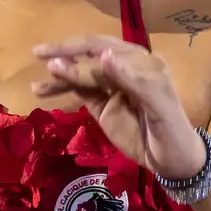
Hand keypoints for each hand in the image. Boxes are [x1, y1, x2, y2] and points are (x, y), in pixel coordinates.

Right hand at [30, 36, 206, 179]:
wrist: (174, 162)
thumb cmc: (172, 130)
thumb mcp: (158, 105)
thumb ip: (132, 80)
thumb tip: (104, 55)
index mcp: (140, 62)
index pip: (104, 48)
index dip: (79, 49)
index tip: (56, 56)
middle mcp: (123, 69)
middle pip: (89, 56)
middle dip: (64, 54)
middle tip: (38, 53)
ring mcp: (111, 88)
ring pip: (81, 74)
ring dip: (59, 76)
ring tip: (36, 86)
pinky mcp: (103, 106)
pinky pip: (80, 92)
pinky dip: (62, 90)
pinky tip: (44, 91)